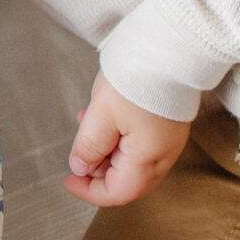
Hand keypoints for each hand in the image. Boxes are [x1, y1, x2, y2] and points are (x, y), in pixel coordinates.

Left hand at [65, 73, 188, 206]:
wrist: (170, 47)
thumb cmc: (137, 78)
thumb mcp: (101, 114)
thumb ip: (89, 146)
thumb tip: (81, 167)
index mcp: (148, 159)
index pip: (118, 193)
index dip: (90, 192)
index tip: (69, 181)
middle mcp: (163, 155)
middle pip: (127, 180)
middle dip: (98, 172)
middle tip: (78, 153)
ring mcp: (168, 140)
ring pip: (132, 162)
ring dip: (106, 152)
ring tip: (86, 125)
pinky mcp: (168, 124)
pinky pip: (140, 144)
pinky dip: (118, 139)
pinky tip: (103, 119)